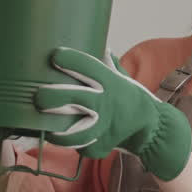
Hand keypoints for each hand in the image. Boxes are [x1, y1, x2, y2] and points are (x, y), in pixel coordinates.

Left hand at [33, 48, 191, 180]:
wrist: (152, 128)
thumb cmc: (131, 98)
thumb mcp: (121, 78)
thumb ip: (107, 64)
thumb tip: (97, 44)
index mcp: (110, 82)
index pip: (88, 67)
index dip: (69, 59)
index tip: (55, 55)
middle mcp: (106, 103)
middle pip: (73, 98)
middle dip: (51, 97)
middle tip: (39, 97)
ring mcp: (104, 127)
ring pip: (73, 132)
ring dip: (56, 131)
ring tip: (44, 127)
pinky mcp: (101, 146)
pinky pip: (80, 147)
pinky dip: (73, 144)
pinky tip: (66, 138)